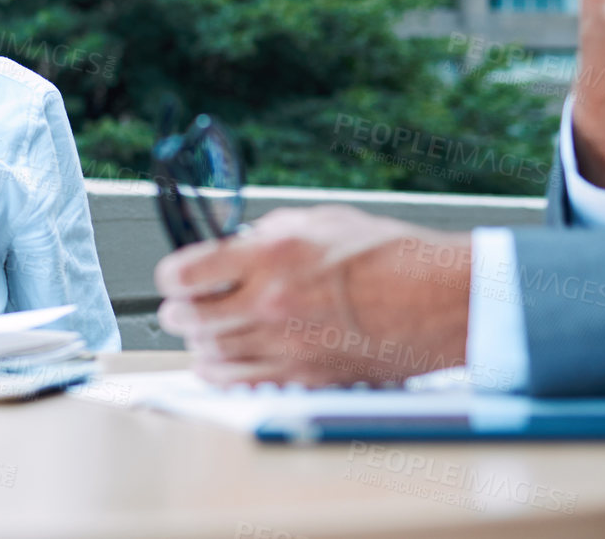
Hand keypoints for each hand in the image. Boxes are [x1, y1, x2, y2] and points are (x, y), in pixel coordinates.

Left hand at [153, 205, 470, 386]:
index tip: (174, 275)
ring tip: (202, 331)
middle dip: (178, 311)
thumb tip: (237, 244)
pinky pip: (240, 383)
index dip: (171, 275)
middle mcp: (270, 303)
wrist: (434, 301)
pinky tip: (222, 362)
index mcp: (271, 256)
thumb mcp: (321, 220)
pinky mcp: (301, 376)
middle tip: (180, 306)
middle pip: (189, 318)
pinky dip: (221, 373)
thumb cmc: (390, 257)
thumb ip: (269, 231)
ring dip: (198, 342)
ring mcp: (284, 344)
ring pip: (210, 354)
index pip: (187, 273)